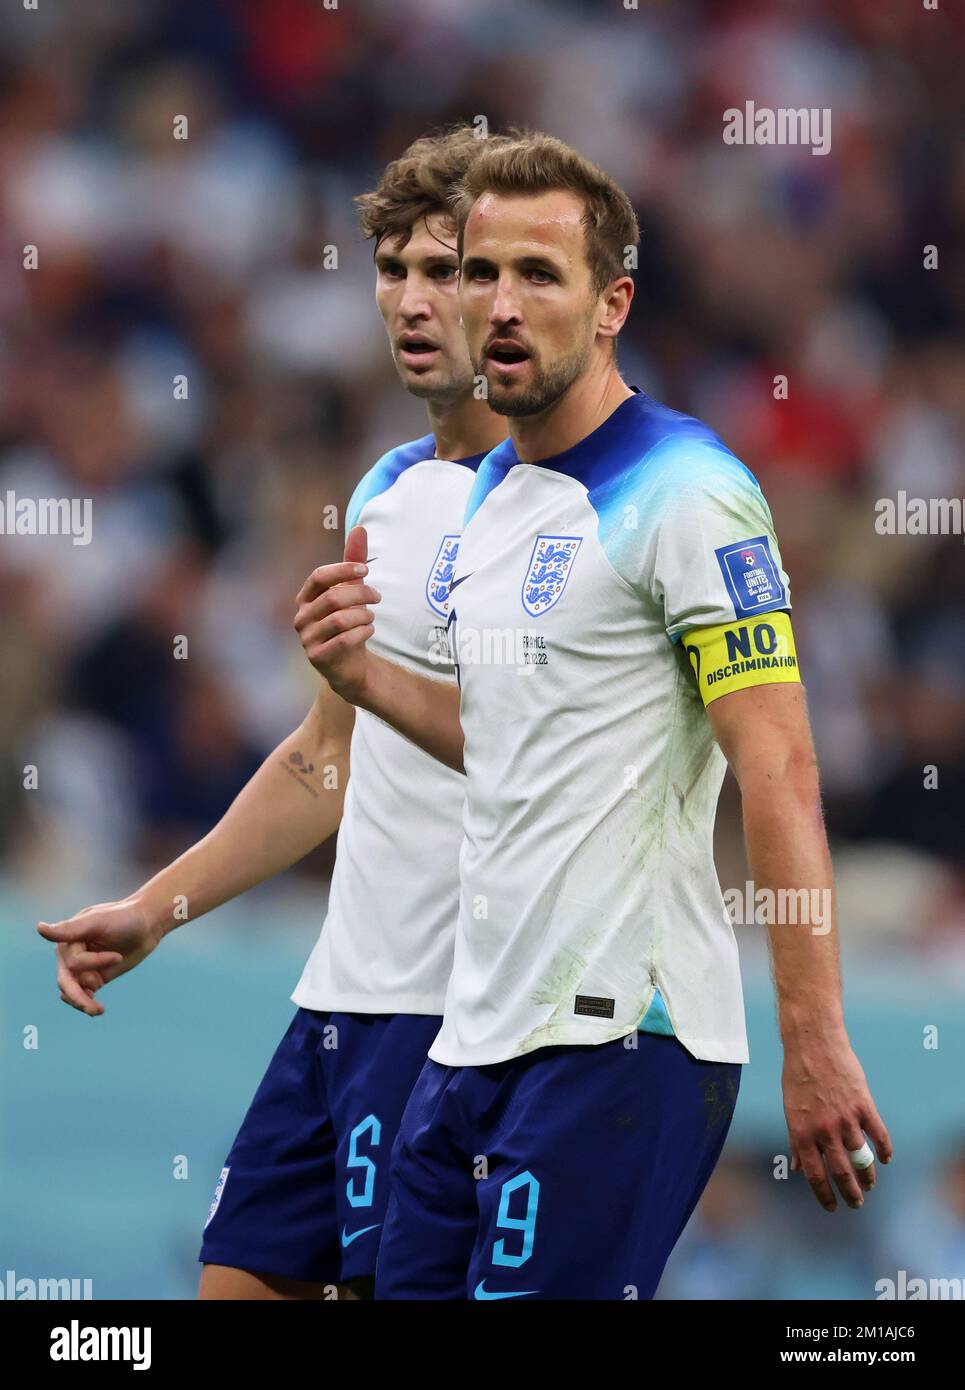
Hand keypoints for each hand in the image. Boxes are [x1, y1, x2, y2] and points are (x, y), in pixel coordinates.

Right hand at [36, 898, 164, 1015]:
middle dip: (78, 996)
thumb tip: (39, 928)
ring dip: (82, 1002)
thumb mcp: (98, 921)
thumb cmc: (123, 918)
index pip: (72, 962)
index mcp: (68, 940)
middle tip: (95, 1009)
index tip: (117, 956)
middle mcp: (70, 955)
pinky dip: (87, 1003)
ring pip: (72, 992)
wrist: (146, 925)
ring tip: (98, 1010)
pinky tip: (97, 1009)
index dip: (94, 962)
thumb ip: (70, 929)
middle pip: (66, 982)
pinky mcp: (95, 977)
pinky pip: (84, 994)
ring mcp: (83, 968)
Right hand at [294, 526, 380, 702]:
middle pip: (333, 598)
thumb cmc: (348, 621)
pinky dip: (362, 632)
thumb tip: (359, 528)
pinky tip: (368, 630)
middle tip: (378, 597)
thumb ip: (354, 561)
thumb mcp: (352, 590)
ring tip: (371, 617)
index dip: (342, 570)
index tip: (365, 570)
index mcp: (305, 598)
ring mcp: (307, 639)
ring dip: (363, 615)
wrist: (348, 663)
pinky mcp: (318, 658)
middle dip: (361, 594)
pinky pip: (344, 640)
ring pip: (339, 620)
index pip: (318, 576)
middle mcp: (301, 617)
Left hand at [783, 1040, 891, 1210]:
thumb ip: (796, 1139)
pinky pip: (879, 1135)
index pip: (815, 1175)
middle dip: (850, 1193)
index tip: (832, 1207)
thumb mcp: (790, 1109)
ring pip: (862, 1158)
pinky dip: (885, 1150)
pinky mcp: (863, 1106)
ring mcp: (845, 1119)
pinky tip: (886, 1159)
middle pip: (841, 1173)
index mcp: (802, 1132)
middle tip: (857, 1203)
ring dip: (868, 1176)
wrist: (813, 1044)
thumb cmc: (797, 1075)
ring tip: (870, 1185)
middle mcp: (824, 1130)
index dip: (825, 1195)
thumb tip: (797, 1167)